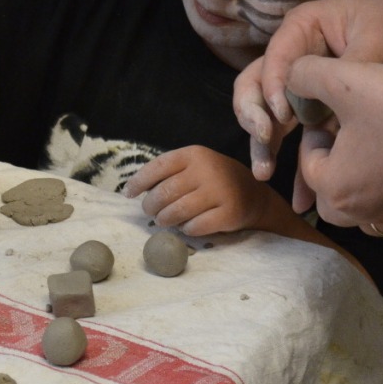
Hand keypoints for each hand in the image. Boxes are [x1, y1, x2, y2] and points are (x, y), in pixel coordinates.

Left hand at [122, 146, 277, 235]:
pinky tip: (186, 227)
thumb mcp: (195, 166)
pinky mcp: (229, 213)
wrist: (254, 195)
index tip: (129, 193)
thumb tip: (135, 189)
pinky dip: (186, 230)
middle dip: (151, 205)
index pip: (158, 166)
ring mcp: (219, 192)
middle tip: (150, 211)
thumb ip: (170, 173)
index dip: (139, 181)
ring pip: (177, 211)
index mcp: (194, 154)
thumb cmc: (214, 181)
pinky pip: (195, 226)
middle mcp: (206, 170)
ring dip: (165, 219)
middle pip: (164, 192)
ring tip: (164, 220)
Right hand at [234, 0, 382, 169]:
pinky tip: (301, 194)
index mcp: (301, 30)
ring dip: (267, 145)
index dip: (271, 91)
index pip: (273, 63)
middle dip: (255, 118)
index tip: (281, 118)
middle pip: (258, 88)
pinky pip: (306, 137)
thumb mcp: (375, 40)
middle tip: (263, 141)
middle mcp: (296, 56)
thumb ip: (343, 74)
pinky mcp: (325, 107)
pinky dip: (303, 163)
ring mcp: (309, 84)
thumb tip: (313, 114)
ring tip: (265, 173)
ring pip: (274, 116)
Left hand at [287, 56, 382, 230]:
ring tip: (376, 151)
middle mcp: (365, 214)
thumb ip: (304, 75)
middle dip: (332, 171)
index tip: (334, 114)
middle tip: (348, 137)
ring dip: (363, 189)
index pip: (307, 166)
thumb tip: (289, 77)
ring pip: (368, 212)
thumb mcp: (344, 78)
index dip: (316, 136)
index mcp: (335, 189)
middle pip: (331, 200)